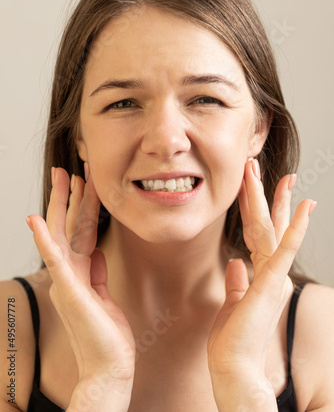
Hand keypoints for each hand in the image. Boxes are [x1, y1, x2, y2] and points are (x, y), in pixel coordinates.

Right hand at [26, 165, 135, 385]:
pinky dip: (45, 239)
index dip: (82, 205)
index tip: (85, 182)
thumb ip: (95, 272)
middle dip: (69, 196)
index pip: (79, 231)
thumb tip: (95, 251)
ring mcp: (67, 280)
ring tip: (60, 178)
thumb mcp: (102, 295)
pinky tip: (36, 220)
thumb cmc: (106, 334)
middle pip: (67, 226)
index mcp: (78, 272)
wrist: (108, 366)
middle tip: (67, 169)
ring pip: (62, 233)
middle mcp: (69, 272)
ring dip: (60, 204)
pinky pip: (55, 260)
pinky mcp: (70, 290)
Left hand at [207, 158, 315, 408]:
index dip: (258, 208)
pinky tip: (305, 208)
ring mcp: (274, 277)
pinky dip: (296, 229)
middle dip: (268, 196)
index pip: (261, 233)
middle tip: (262, 168)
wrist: (233, 365)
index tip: (253, 185)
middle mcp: (272, 272)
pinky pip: (285, 251)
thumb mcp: (234, 301)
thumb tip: (236, 262)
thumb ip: (238, 280)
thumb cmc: (233, 338)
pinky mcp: (272, 283)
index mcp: (263, 274)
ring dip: (278, 202)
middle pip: (271, 227)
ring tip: (285, 177)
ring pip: (276, 230)